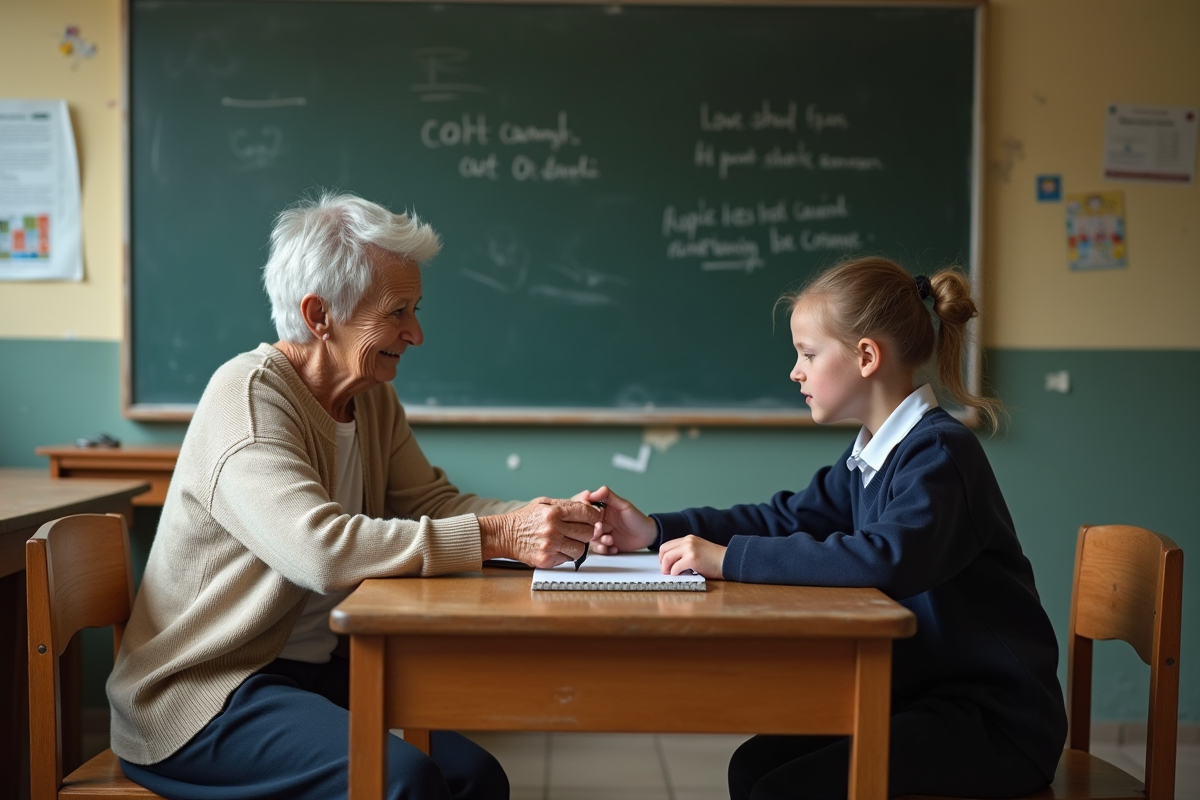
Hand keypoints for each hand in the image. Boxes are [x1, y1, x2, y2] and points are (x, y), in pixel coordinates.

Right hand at [478, 498, 601, 567]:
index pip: (587, 513)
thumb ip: (567, 504)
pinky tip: (558, 548)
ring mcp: (550, 545)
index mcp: (554, 511)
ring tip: (569, 540)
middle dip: (588, 531)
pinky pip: (568, 559)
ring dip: (578, 545)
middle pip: (588, 532)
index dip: (595, 516)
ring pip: (581, 549)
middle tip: (581, 530)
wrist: (505, 535)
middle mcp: (553, 528)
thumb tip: (589, 502)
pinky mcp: (546, 559)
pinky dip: (566, 554)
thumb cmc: (526, 518)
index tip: (594, 518)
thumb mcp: (545, 503)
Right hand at [577, 486, 655, 554]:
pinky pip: (598, 549)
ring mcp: (601, 534)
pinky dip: (605, 550)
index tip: (591, 516)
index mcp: (600, 509)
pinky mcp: (605, 545)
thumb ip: (609, 496)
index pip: (584, 508)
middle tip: (602, 530)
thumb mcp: (624, 505)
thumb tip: (593, 492)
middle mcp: (598, 521)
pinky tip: (614, 547)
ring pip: (590, 539)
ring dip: (599, 542)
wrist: (647, 535)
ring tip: (610, 540)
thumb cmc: (637, 518)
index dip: (584, 513)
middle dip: (592, 530)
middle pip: (584, 526)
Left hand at [659, 535, 725, 579]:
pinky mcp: (692, 559)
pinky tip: (680, 575)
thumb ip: (686, 552)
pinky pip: (675, 567)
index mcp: (688, 539)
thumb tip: (672, 562)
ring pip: (667, 558)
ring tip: (671, 574)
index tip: (665, 565)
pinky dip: (675, 573)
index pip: (667, 545)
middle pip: (664, 550)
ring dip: (666, 568)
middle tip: (666, 571)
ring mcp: (690, 549)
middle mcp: (688, 541)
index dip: (663, 556)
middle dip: (662, 562)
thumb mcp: (699, 550)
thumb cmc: (716, 560)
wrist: (730, 560)